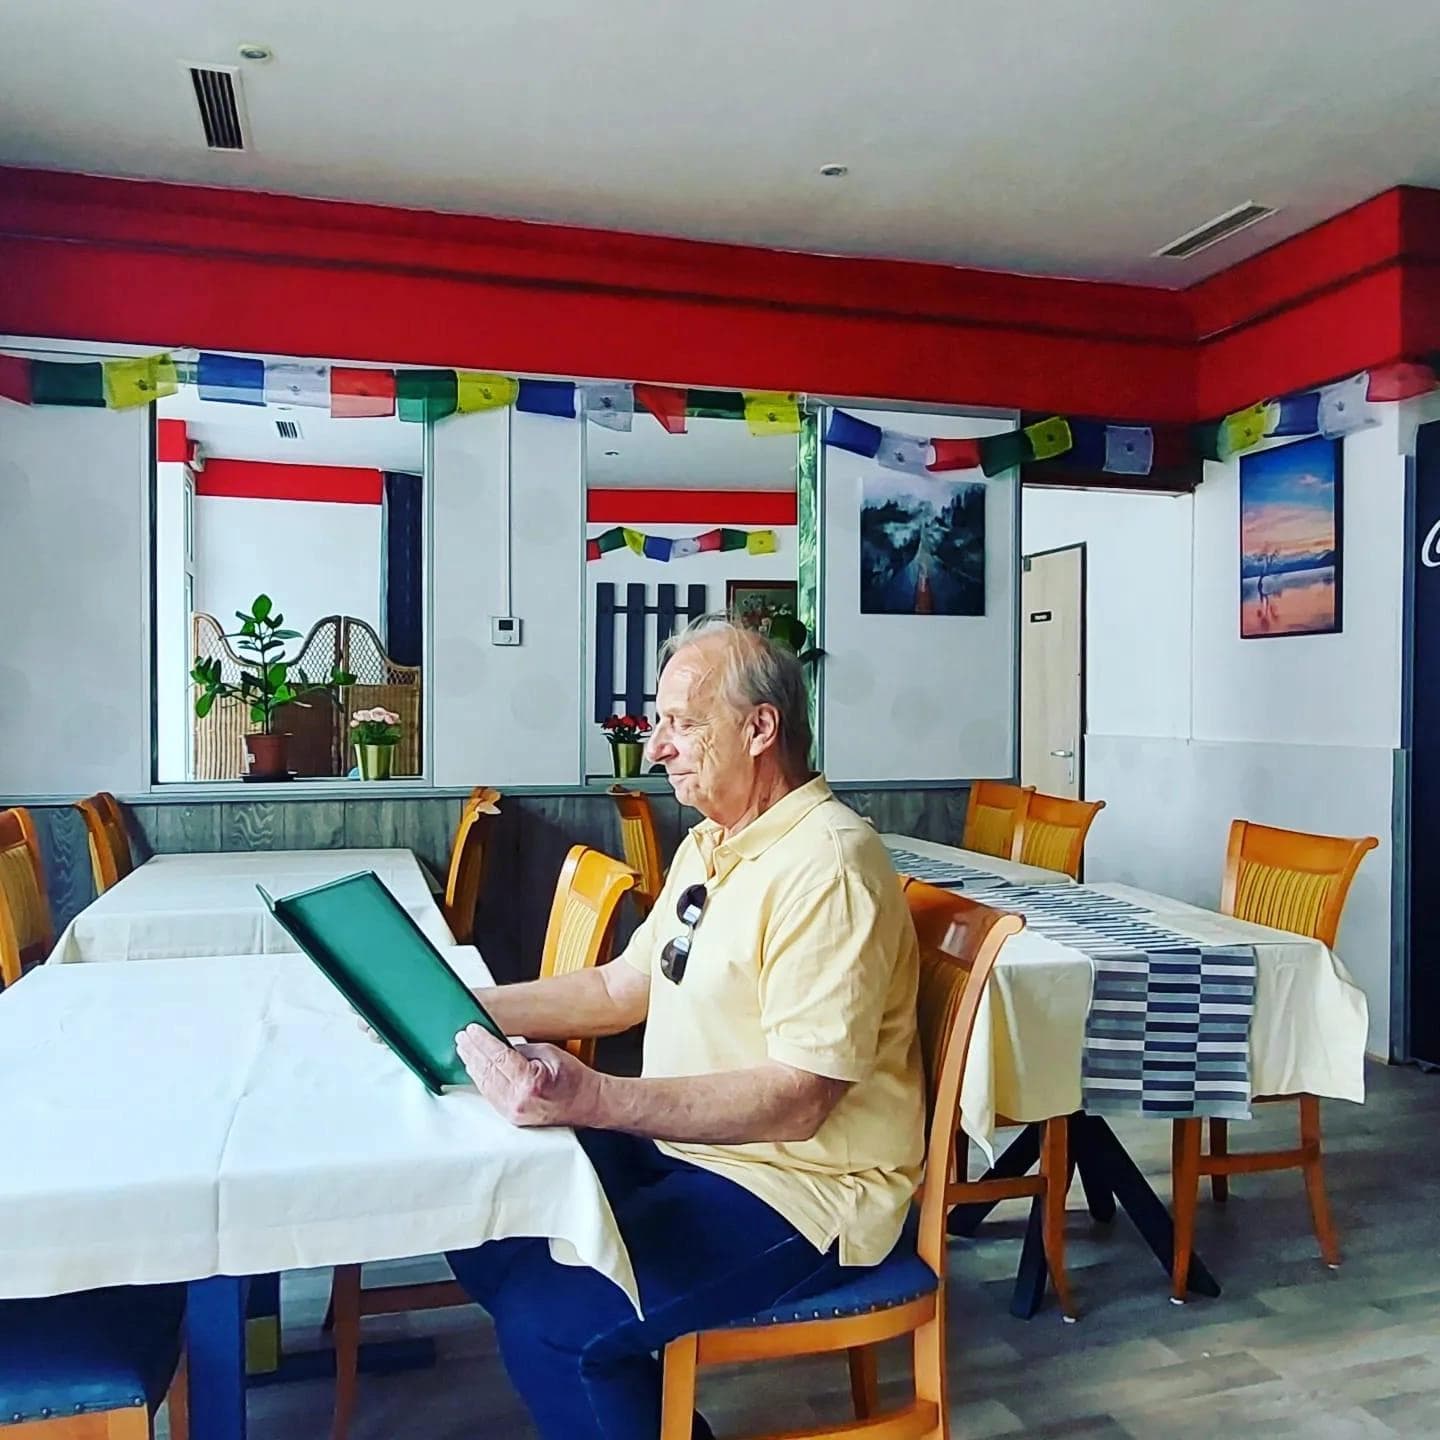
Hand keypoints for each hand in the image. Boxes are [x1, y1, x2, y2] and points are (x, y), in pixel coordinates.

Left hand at [455, 1024, 602, 1128]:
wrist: (587, 1102)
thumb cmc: (574, 1077)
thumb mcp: (548, 1052)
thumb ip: (519, 1050)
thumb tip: (496, 1044)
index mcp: (530, 1083)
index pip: (498, 1057)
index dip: (482, 1041)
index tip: (472, 1029)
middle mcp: (518, 1101)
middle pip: (487, 1071)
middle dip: (473, 1051)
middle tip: (462, 1036)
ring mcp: (513, 1112)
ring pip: (484, 1084)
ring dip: (472, 1064)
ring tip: (464, 1048)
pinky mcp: (511, 1117)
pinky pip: (490, 1095)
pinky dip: (480, 1078)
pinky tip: (475, 1067)